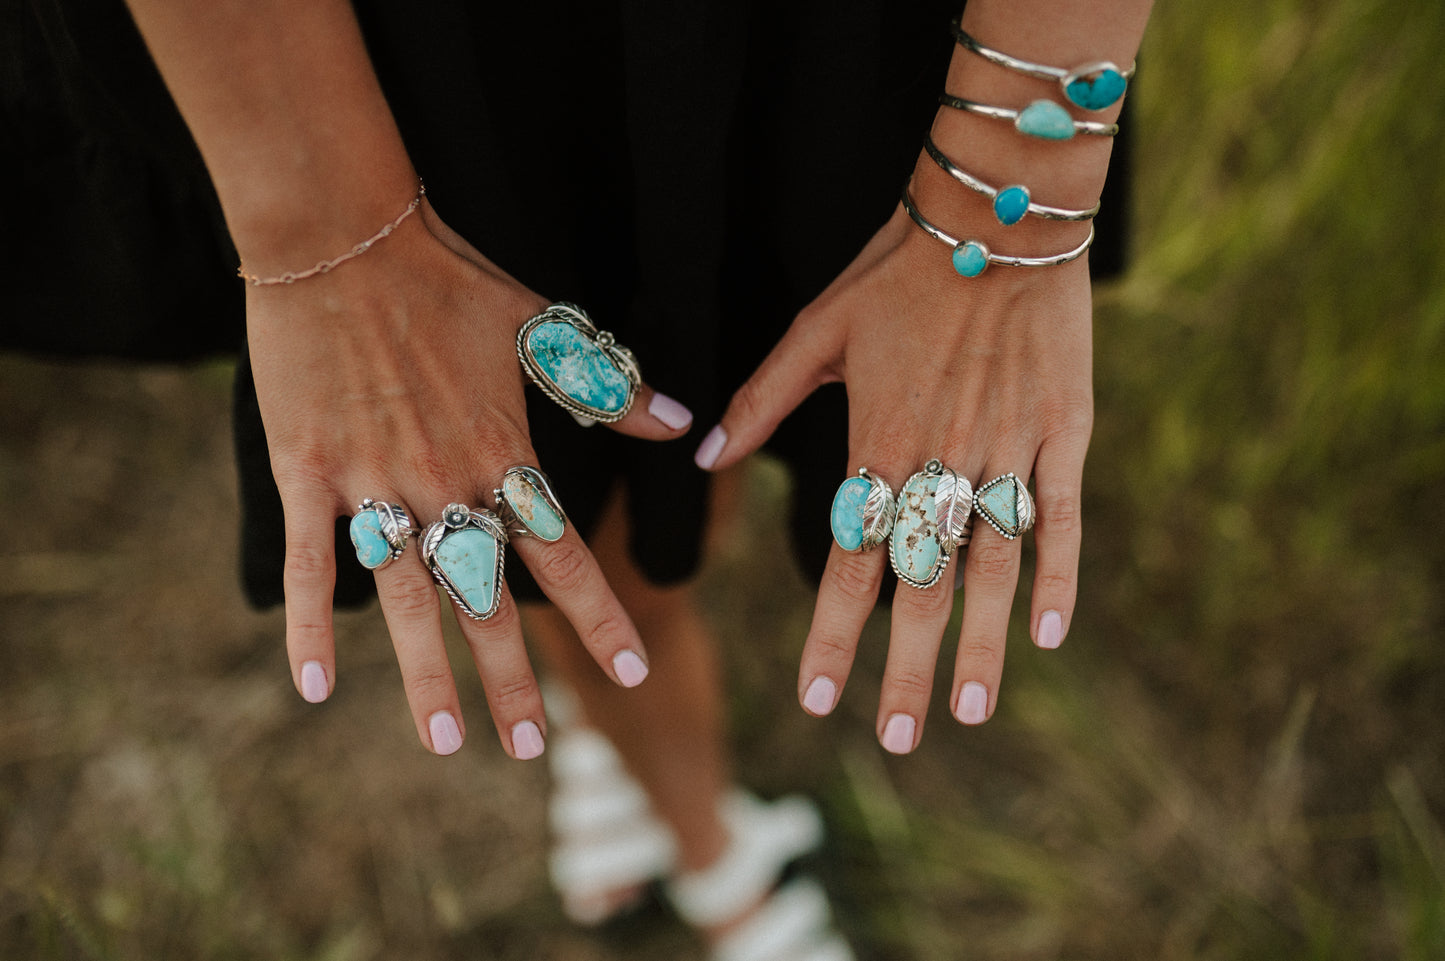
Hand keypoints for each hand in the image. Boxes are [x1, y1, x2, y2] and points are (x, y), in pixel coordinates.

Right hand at [247, 198, 691, 757]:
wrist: (342, 233)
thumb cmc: (445, 277)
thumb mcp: (541, 325)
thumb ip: (609, 388)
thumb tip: (683, 425)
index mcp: (503, 451)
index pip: (564, 555)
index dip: (600, 616)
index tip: (633, 669)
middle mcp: (444, 482)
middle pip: (488, 599)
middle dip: (514, 677)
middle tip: (529, 747)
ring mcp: (372, 484)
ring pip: (408, 600)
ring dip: (427, 677)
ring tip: (446, 741)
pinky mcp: (306, 473)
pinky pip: (309, 564)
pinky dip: (310, 628)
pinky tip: (313, 691)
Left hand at [695, 200, 1091, 753]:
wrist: (997, 212)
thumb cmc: (897, 269)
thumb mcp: (816, 328)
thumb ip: (760, 398)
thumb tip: (706, 453)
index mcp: (878, 441)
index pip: (848, 560)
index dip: (832, 635)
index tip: (818, 699)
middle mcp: (943, 458)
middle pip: (920, 582)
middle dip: (904, 669)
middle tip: (898, 740)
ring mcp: (1009, 448)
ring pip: (991, 565)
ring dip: (979, 644)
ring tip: (969, 712)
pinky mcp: (1064, 431)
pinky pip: (1059, 516)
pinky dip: (1056, 576)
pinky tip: (1047, 635)